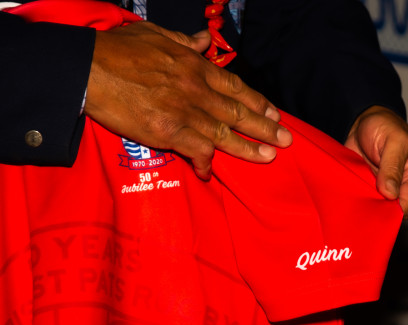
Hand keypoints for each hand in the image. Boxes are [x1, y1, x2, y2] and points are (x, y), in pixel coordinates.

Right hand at [85, 21, 291, 179]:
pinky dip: (206, 163)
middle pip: (238, 113)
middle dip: (266, 127)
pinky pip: (195, 151)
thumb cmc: (118, 50)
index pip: (236, 87)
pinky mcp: (168, 132)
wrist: (88, 68)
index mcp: (195, 67)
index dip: (257, 102)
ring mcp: (184, 112)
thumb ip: (184, 42)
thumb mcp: (156, 35)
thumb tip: (204, 41)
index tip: (274, 113)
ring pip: (225, 134)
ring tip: (270, 156)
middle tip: (286, 139)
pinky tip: (210, 173)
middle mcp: (196, 90)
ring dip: (249, 148)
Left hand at [345, 106, 407, 217]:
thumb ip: (392, 167)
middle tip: (364, 200)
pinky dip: (362, 203)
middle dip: (381, 210)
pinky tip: (354, 196)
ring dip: (370, 207)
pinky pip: (370, 205)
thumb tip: (391, 194)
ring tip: (359, 196)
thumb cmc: (386, 126)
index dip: (393, 209)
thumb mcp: (394, 141)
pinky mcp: (375, 192)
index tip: (375, 204)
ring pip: (383, 211)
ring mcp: (391, 192)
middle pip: (397, 212)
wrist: (364, 122)